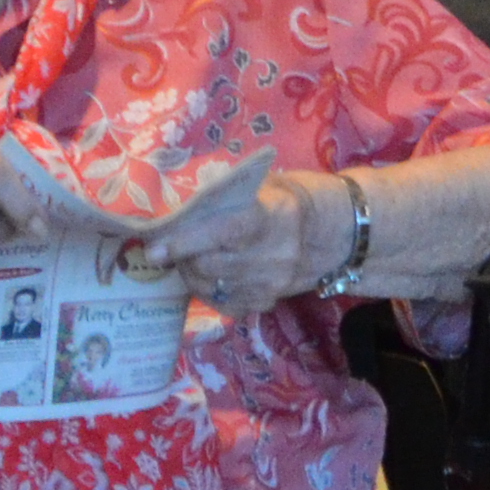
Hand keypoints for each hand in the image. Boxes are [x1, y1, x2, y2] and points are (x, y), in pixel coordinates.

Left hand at [125, 152, 326, 317]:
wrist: (335, 232)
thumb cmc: (291, 199)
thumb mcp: (265, 185)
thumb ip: (227, 196)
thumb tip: (177, 208)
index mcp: (276, 217)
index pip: (223, 232)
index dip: (186, 241)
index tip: (155, 249)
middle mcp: (277, 255)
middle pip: (210, 266)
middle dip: (182, 256)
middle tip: (171, 244)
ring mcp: (273, 284)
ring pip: (211, 288)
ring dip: (191, 274)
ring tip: (190, 257)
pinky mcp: (268, 303)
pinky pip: (223, 305)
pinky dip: (208, 290)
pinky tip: (210, 274)